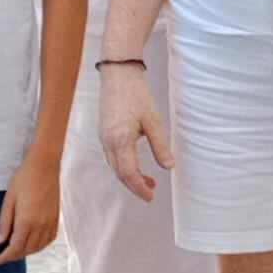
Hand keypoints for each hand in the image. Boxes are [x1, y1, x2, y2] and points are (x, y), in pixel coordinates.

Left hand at [0, 147, 60, 263]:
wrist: (45, 165)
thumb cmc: (24, 178)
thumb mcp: (8, 199)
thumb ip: (4, 222)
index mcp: (27, 221)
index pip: (15, 247)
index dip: (5, 257)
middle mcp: (40, 225)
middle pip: (27, 250)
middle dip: (14, 256)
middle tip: (3, 256)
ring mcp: (50, 222)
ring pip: (39, 247)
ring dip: (27, 252)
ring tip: (16, 250)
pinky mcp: (56, 218)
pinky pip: (49, 239)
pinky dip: (40, 246)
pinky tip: (33, 243)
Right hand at [97, 57, 169, 203]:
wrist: (118, 75)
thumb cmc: (135, 95)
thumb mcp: (153, 121)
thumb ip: (160, 145)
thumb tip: (169, 166)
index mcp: (120, 141)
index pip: (129, 174)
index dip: (140, 188)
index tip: (151, 196)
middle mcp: (108, 143)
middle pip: (120, 174)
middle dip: (135, 186)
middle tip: (151, 192)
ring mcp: (103, 139)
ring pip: (115, 167)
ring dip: (129, 177)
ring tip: (147, 180)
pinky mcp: (104, 134)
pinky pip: (111, 158)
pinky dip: (123, 167)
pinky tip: (134, 164)